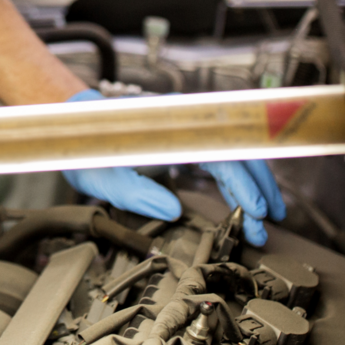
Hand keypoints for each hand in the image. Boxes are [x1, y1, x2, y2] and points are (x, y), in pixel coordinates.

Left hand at [59, 89, 286, 245]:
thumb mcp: (106, 175)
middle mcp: (185, 122)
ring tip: (265, 216)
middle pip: (236, 151)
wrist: (75, 124)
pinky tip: (244, 199)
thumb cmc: (89, 145)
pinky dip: (235, 179)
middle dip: (259, 186)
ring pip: (232, 153)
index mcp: (171, 127)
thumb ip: (136, 193)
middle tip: (270, 221)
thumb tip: (170, 212)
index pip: (220, 154)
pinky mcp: (185, 138)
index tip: (255, 209)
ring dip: (252, 183)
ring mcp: (187, 129)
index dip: (241, 183)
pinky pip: (219, 157)